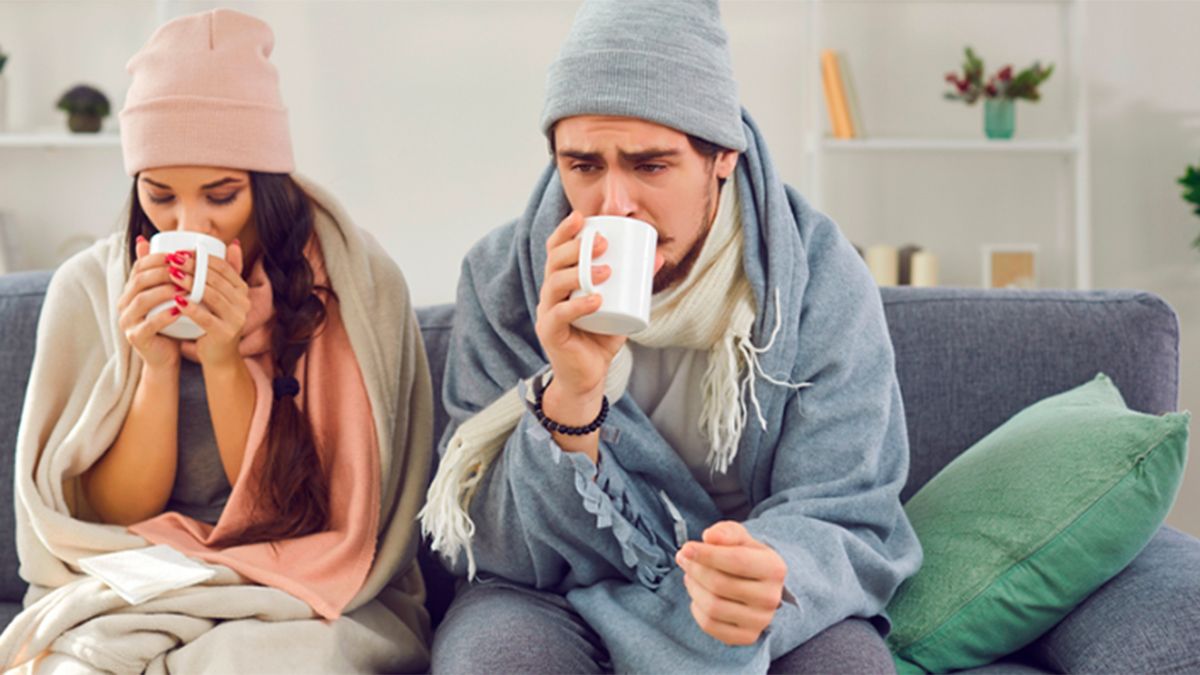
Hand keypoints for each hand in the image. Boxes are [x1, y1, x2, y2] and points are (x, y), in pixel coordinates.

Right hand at [117, 235, 182, 370]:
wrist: (167, 356)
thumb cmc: (170, 323)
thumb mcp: (168, 296)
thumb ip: (165, 274)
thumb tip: (152, 240)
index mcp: (131, 290)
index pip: (140, 266)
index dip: (159, 258)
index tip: (180, 254)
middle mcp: (124, 304)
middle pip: (140, 280)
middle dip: (164, 272)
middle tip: (186, 269)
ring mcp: (128, 321)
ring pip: (143, 300)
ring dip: (165, 292)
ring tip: (185, 288)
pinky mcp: (135, 337)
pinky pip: (148, 324)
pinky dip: (165, 316)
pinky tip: (180, 311)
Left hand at [168, 239, 250, 368]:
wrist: (219, 356)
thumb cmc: (215, 322)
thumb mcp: (223, 295)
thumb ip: (228, 271)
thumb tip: (232, 242)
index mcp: (242, 290)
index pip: (223, 267)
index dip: (202, 257)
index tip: (181, 251)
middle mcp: (244, 303)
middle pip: (216, 279)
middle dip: (193, 266)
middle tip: (172, 259)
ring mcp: (237, 318)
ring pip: (211, 295)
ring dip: (190, 283)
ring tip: (171, 274)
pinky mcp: (225, 333)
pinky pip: (206, 317)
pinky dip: (191, 307)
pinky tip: (176, 300)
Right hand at [535, 212, 664, 408]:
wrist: (588, 376)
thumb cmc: (600, 338)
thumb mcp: (621, 306)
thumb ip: (635, 283)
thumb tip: (659, 255)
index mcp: (561, 282)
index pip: (555, 250)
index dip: (564, 231)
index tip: (581, 216)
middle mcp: (550, 294)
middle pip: (553, 262)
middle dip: (575, 247)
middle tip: (602, 242)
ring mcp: (547, 313)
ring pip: (554, 284)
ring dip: (579, 273)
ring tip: (606, 271)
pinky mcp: (550, 333)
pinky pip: (559, 315)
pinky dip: (578, 305)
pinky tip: (596, 300)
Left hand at [676, 521, 787, 645]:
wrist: (758, 584)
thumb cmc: (745, 556)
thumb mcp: (739, 537)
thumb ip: (725, 532)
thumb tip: (710, 537)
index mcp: (774, 568)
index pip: (736, 561)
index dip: (707, 554)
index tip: (686, 548)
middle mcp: (771, 597)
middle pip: (720, 584)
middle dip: (695, 569)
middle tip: (684, 559)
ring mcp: (760, 620)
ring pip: (713, 607)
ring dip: (693, 588)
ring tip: (690, 575)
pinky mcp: (747, 637)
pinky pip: (710, 625)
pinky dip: (697, 609)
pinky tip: (698, 596)